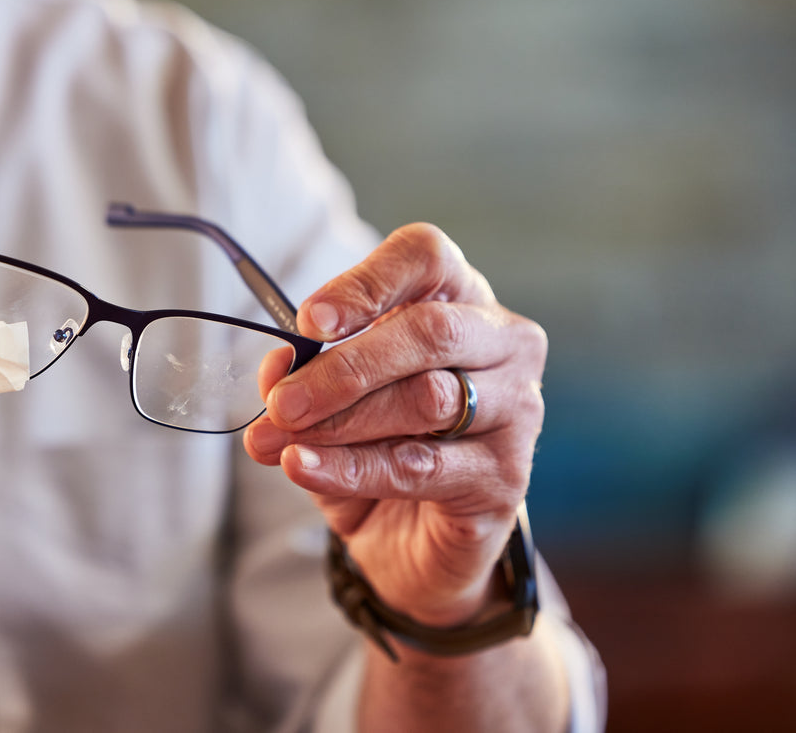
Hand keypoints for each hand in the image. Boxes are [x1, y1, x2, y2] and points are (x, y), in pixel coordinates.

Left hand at [243, 224, 546, 629]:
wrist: (415, 537)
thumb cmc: (378, 441)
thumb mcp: (329, 398)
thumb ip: (305, 373)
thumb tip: (277, 368)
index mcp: (459, 297)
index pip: (425, 257)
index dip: (366, 283)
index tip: (309, 321)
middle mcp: (503, 342)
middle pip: (430, 330)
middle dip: (344, 367)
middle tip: (282, 401)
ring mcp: (517, 409)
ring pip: (427, 400)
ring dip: (341, 422)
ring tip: (278, 442)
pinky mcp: (506, 476)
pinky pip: (420, 465)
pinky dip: (352, 467)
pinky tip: (305, 467)